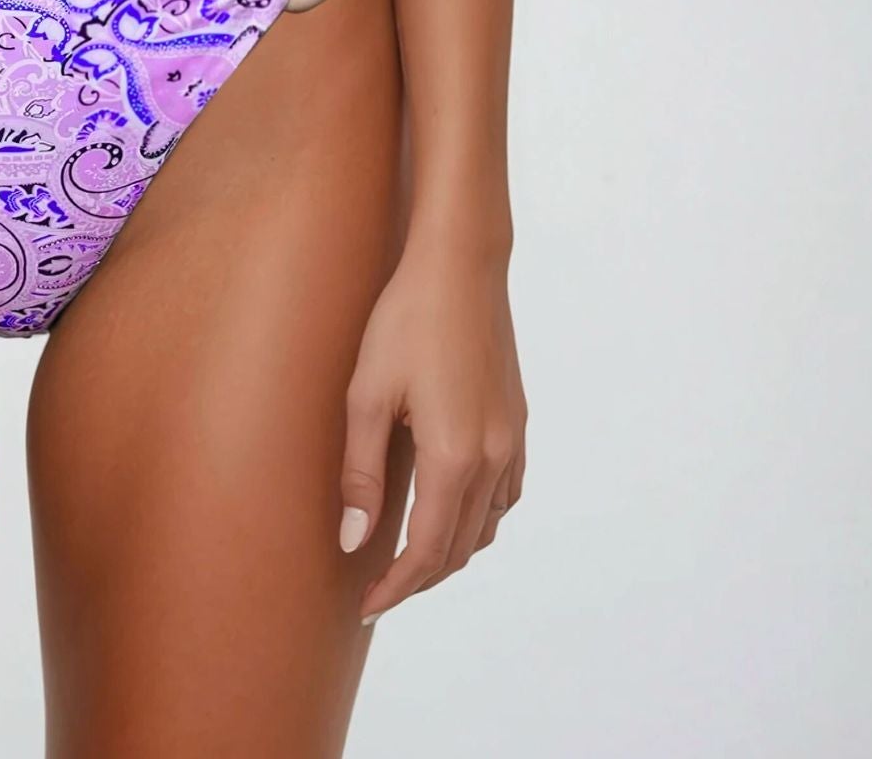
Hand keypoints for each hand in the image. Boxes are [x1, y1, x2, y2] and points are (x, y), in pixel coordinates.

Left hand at [339, 235, 525, 621]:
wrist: (461, 264)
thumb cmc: (406, 320)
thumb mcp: (367, 393)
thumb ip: (361, 472)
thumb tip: (353, 541)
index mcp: (454, 457)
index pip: (426, 552)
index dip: (396, 587)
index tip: (365, 605)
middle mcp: (493, 459)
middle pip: (460, 548)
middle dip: (419, 578)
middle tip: (378, 589)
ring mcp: (512, 441)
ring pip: (487, 526)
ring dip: (450, 550)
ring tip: (407, 554)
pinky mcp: (518, 421)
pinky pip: (504, 494)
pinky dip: (478, 517)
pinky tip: (449, 507)